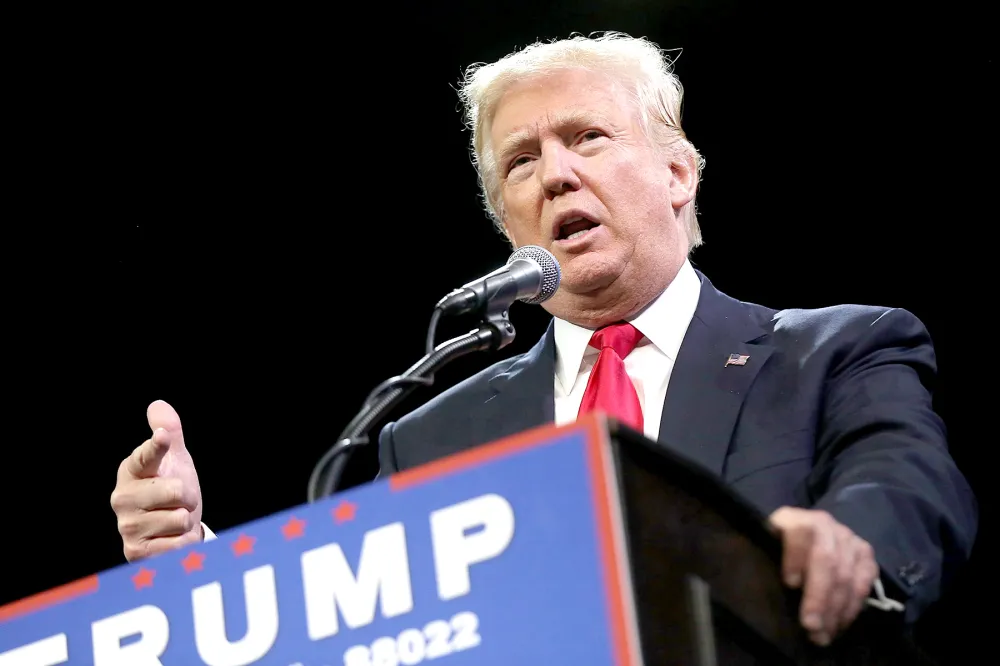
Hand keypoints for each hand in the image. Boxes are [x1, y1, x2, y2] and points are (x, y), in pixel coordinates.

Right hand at [111, 400, 203, 560]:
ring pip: (180, 518)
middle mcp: (122, 498)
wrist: (169, 531)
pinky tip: (170, 541)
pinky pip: (178, 544)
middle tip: (179, 502)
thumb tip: (158, 405)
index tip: (163, 437)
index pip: (146, 455)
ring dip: (185, 522)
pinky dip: (182, 543)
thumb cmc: (169, 488)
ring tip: (172, 522)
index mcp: (132, 470)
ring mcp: (127, 527)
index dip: (156, 446)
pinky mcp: (136, 553)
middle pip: (176, 491)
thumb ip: (169, 432)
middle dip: (188, 497)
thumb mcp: (174, 459)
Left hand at [769, 507, 878, 645]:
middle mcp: (823, 524)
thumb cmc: (776, 549)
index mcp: (793, 519)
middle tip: (811, 626)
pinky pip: (864, 581)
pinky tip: (841, 623)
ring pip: (847, 575)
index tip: (790, 584)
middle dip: (819, 597)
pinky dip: (853, 606)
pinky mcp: (864, 553)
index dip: (796, 558)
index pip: (799, 533)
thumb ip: (766, 560)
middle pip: (826, 560)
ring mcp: (847, 537)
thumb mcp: (764, 548)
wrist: (800, 534)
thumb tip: (766, 589)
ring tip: (824, 634)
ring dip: (836, 610)